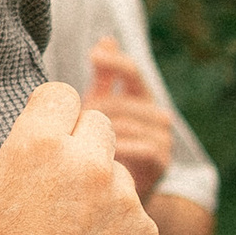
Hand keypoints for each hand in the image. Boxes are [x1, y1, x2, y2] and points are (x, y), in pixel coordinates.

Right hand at [0, 83, 156, 234]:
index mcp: (39, 144)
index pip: (59, 94)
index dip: (44, 115)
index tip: (33, 144)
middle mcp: (90, 163)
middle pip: (95, 124)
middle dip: (75, 144)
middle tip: (47, 187)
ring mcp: (125, 200)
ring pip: (116, 170)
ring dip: (97, 184)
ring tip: (64, 230)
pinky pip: (134, 212)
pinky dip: (115, 225)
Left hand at [80, 37, 174, 196]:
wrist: (117, 195)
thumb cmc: (105, 144)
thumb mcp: (101, 106)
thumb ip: (105, 76)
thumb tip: (106, 39)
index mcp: (141, 97)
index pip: (132, 71)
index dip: (114, 61)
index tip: (92, 55)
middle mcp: (157, 114)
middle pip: (124, 101)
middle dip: (96, 108)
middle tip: (72, 119)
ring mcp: (163, 138)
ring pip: (130, 124)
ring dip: (102, 130)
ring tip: (77, 139)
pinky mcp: (162, 162)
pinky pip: (144, 147)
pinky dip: (120, 149)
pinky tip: (101, 154)